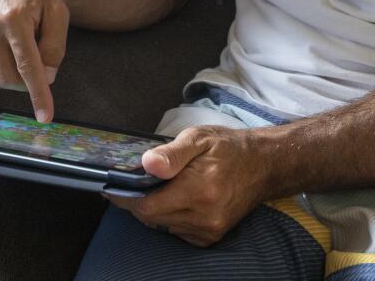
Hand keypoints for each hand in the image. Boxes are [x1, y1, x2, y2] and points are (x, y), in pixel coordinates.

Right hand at [0, 0, 67, 121]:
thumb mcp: (59, 14)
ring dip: (16, 77)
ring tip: (26, 51)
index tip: (45, 116)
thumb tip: (46, 77)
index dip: (38, 94)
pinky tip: (11, 47)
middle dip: (29, 84)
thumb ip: (55, 48)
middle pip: (11, 78)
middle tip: (42, 68)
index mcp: (15, 19)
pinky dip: (3, 67)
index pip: (28, 67)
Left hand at [107, 126, 268, 246]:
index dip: (125, 199)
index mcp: (200, 190)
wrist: (264, 165)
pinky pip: (176, 231)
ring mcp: (209, 229)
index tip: (110, 187)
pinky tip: (175, 199)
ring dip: (154, 209)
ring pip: (163, 225)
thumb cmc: (228, 148)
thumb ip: (171, 153)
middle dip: (138, 201)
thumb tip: (147, 164)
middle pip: (152, 218)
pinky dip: (169, 217)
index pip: (148, 206)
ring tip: (157, 187)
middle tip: (133, 182)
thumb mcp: (198, 138)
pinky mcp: (211, 236)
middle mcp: (204, 216)